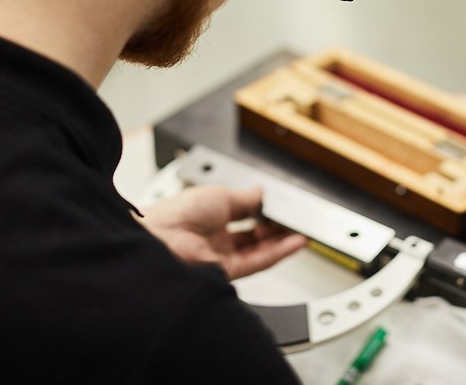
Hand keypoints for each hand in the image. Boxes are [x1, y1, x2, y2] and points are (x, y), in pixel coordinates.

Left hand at [139, 185, 306, 279]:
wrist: (163, 239)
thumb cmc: (178, 213)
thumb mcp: (220, 195)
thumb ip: (246, 198)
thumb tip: (261, 193)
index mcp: (209, 215)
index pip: (243, 214)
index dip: (263, 211)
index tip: (280, 207)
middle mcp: (215, 238)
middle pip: (253, 235)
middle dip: (275, 227)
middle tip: (294, 219)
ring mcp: (221, 256)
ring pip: (260, 249)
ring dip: (282, 240)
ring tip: (301, 230)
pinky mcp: (228, 271)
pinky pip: (260, 261)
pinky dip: (280, 251)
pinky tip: (295, 242)